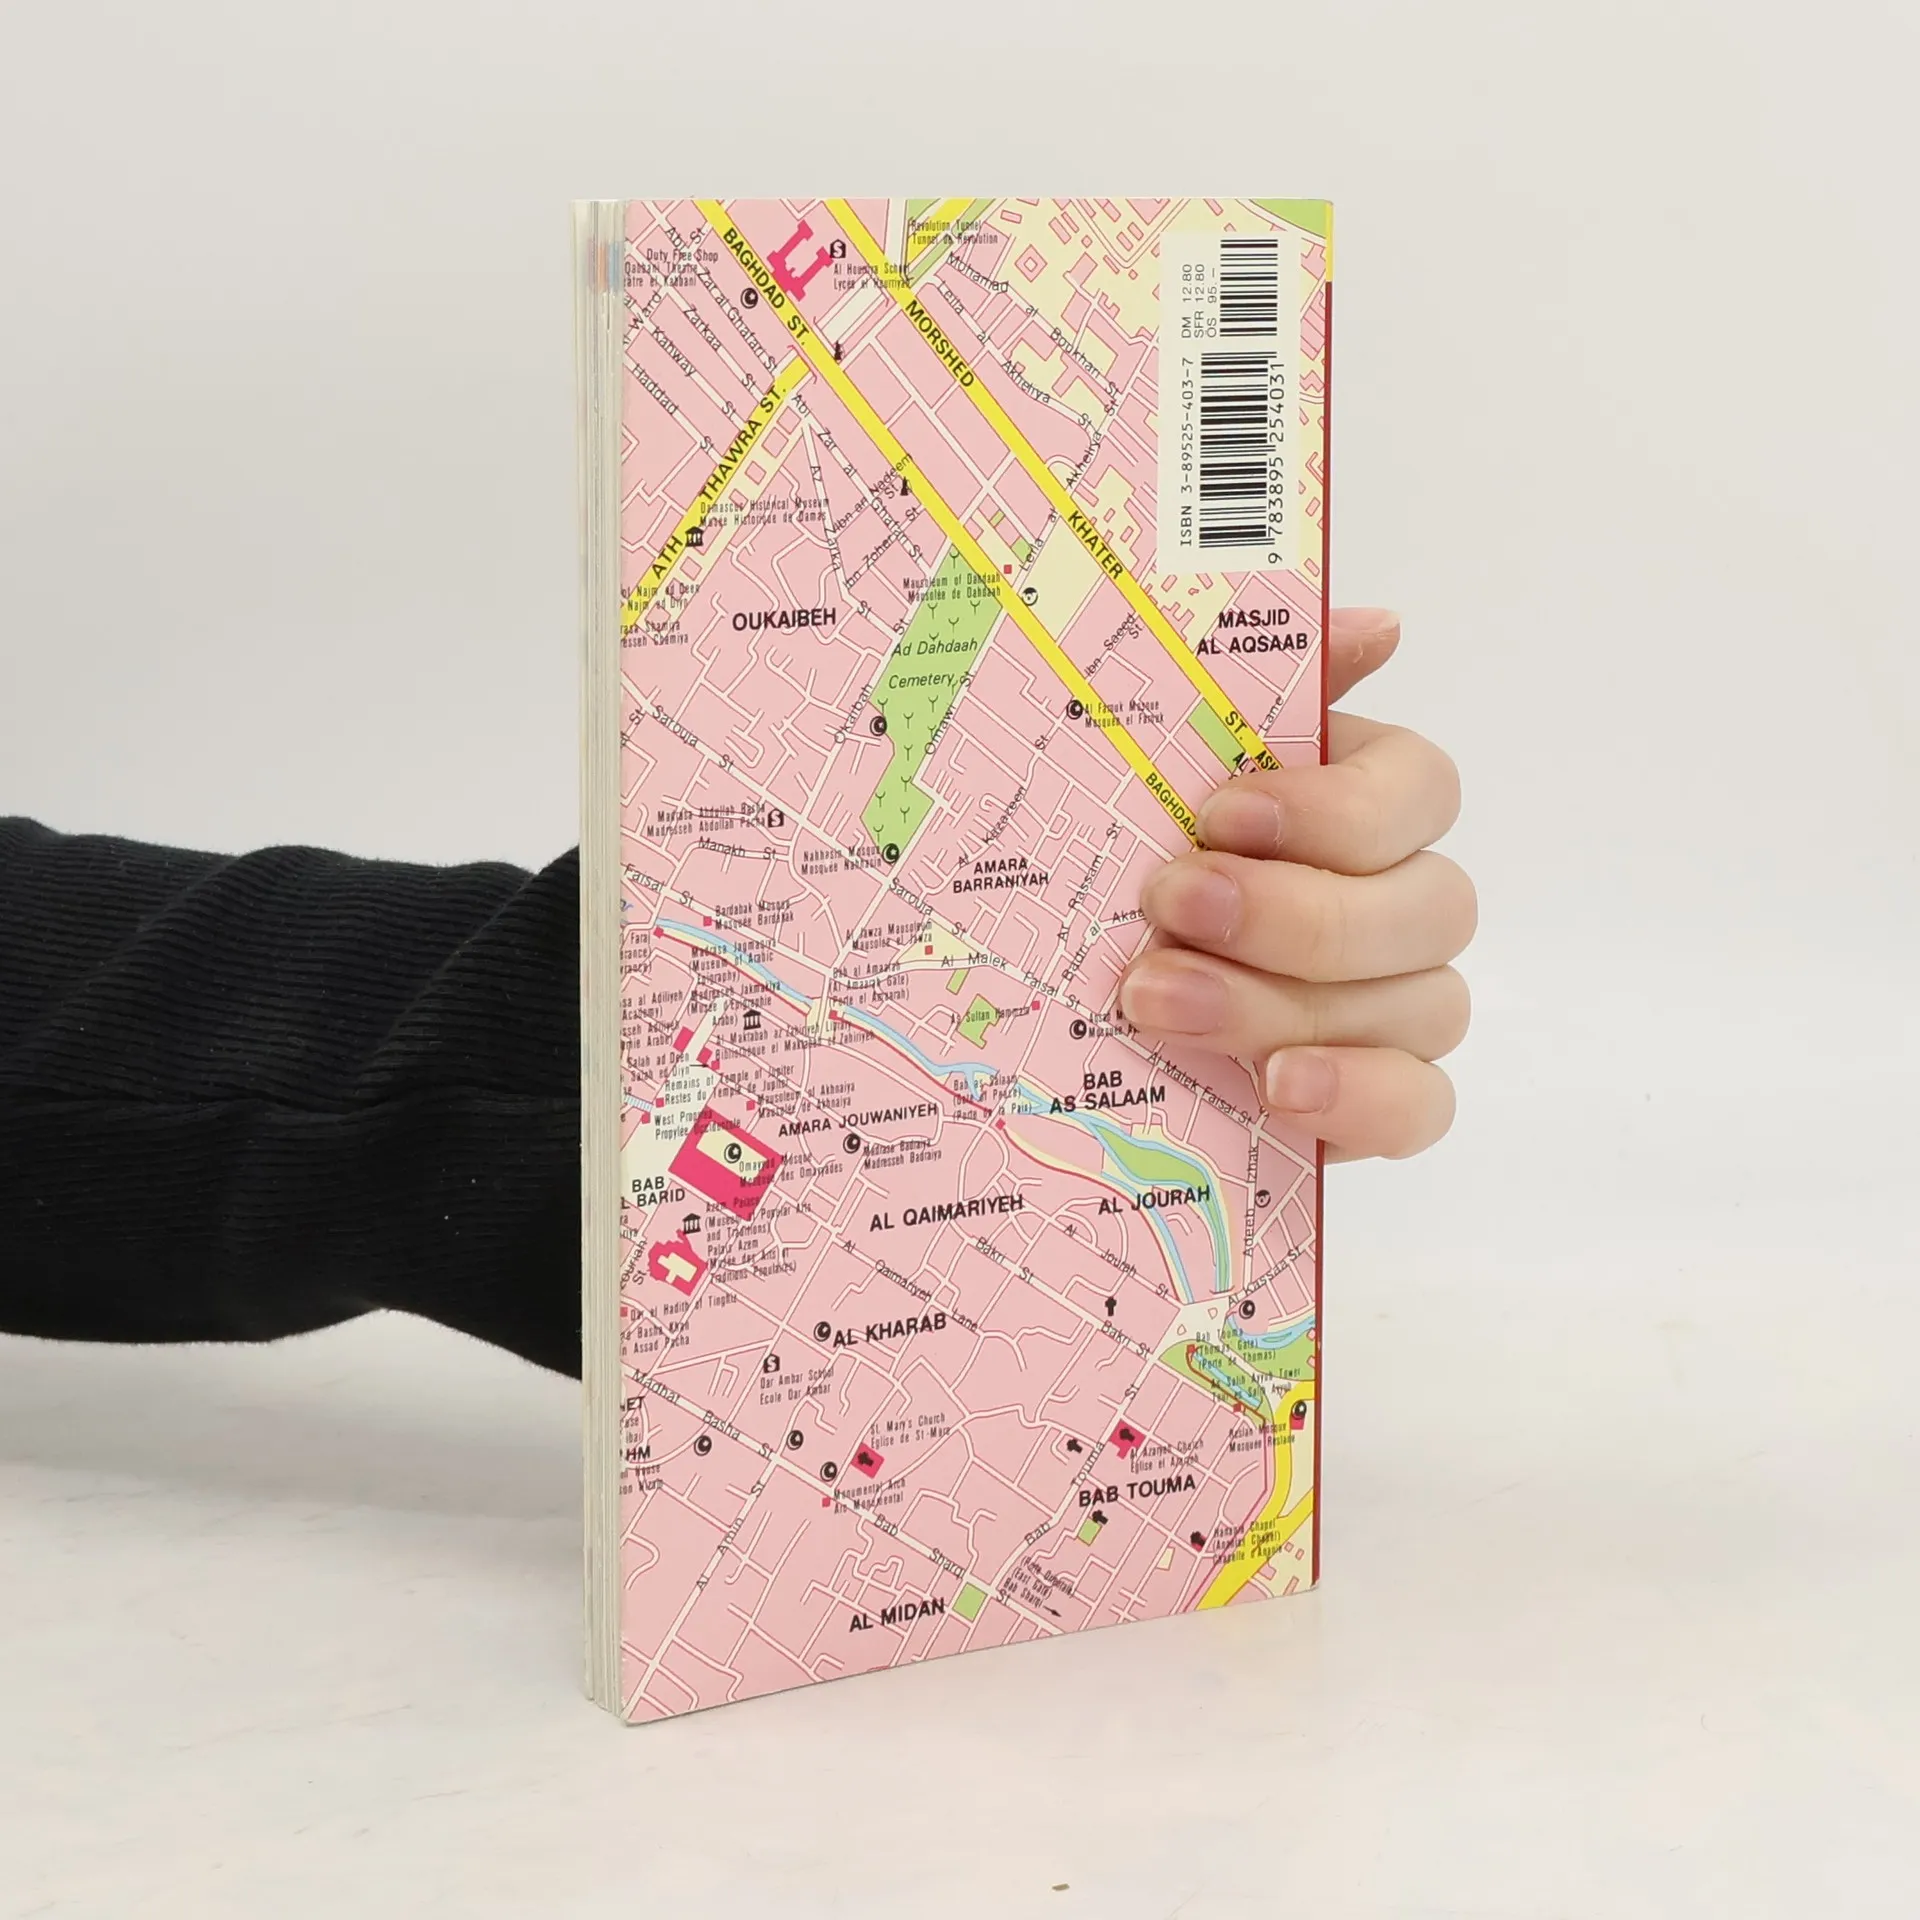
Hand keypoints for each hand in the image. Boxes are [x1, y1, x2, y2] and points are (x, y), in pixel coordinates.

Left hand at [1119, 608, 1472, 1160]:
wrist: (1054, 999)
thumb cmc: (1116, 858)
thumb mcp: (1150, 761)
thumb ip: (1254, 686)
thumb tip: (1379, 624)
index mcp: (1362, 804)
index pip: (1420, 790)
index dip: (1334, 808)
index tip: (1220, 813)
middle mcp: (1400, 903)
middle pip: (1430, 905)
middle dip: (1297, 913)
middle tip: (1170, 906)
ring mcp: (1398, 1007)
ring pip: (1423, 1005)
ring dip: (1286, 1004)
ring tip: (1158, 1003)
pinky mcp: (1375, 1100)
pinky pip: (1422, 1105)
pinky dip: (1358, 1095)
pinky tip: (1275, 1086)